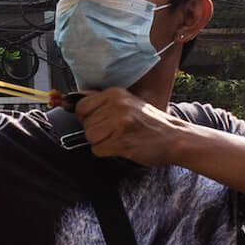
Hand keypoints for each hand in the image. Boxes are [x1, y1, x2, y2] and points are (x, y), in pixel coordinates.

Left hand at [74, 89, 189, 166]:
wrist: (175, 137)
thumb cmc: (150, 122)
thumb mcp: (128, 102)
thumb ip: (102, 101)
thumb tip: (70, 100)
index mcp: (115, 93)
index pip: (81, 106)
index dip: (85, 118)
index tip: (98, 122)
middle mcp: (117, 105)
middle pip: (85, 124)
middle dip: (95, 131)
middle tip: (114, 132)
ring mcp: (120, 124)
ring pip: (90, 137)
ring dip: (101, 142)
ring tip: (118, 138)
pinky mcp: (122, 142)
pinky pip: (98, 150)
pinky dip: (106, 151)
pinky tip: (121, 146)